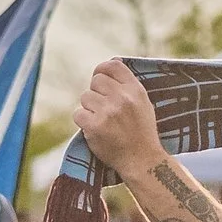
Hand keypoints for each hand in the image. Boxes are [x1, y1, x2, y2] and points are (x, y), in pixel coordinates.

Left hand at [71, 59, 165, 178]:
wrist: (142, 160)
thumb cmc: (141, 132)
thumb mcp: (143, 103)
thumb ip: (128, 85)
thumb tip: (112, 61)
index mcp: (135, 90)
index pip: (112, 66)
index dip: (102, 69)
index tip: (99, 77)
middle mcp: (122, 98)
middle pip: (95, 81)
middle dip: (96, 93)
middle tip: (103, 108)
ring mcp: (108, 112)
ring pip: (85, 97)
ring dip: (89, 109)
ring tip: (102, 121)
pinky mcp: (95, 126)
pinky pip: (77, 114)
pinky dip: (83, 122)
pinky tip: (95, 130)